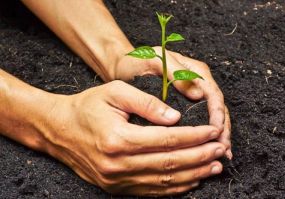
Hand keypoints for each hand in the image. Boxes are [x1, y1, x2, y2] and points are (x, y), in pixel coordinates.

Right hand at [44, 80, 225, 195]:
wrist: (60, 130)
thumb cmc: (87, 107)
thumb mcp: (115, 93)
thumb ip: (147, 104)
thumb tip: (176, 117)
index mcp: (119, 139)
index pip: (168, 139)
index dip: (195, 136)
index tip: (213, 131)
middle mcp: (118, 164)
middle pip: (170, 163)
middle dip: (200, 157)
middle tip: (220, 150)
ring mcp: (117, 180)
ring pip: (164, 182)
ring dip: (193, 175)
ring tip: (214, 167)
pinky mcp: (116, 187)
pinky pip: (151, 191)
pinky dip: (175, 188)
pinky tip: (191, 181)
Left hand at [114, 47, 231, 158]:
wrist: (123, 67)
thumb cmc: (138, 62)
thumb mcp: (156, 62)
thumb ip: (177, 74)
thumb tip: (198, 95)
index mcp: (195, 71)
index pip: (213, 94)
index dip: (217, 113)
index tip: (217, 130)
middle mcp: (197, 83)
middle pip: (216, 107)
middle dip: (222, 129)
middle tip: (224, 149)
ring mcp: (191, 95)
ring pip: (211, 116)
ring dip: (218, 134)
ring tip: (222, 153)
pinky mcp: (182, 105)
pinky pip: (199, 120)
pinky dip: (203, 135)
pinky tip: (205, 148)